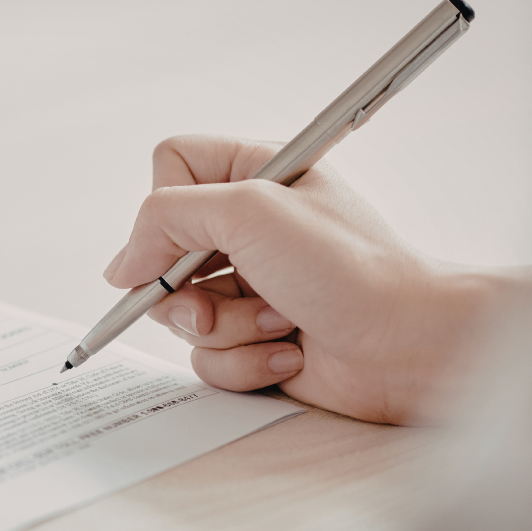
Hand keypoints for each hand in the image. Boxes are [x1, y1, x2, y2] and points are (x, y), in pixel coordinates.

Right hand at [104, 135, 527, 424]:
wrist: (409, 345)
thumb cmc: (351, 268)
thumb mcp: (249, 212)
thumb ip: (167, 218)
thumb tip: (122, 265)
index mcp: (254, 174)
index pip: (169, 168)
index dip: (163, 209)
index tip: (178, 243)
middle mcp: (249, 228)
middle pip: (162, 251)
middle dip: (188, 288)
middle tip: (221, 297)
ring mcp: (251, 285)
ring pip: (182, 313)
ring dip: (226, 328)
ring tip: (278, 323)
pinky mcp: (256, 338)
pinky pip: (209, 356)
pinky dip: (244, 361)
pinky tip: (289, 352)